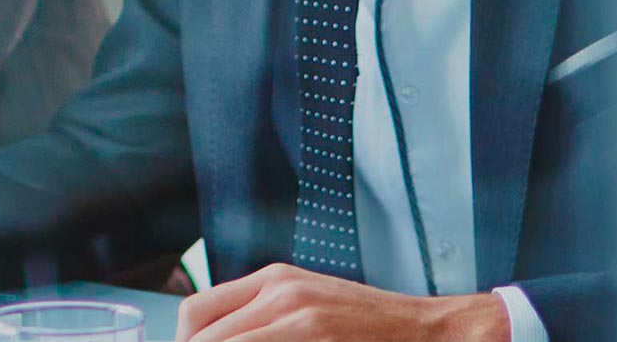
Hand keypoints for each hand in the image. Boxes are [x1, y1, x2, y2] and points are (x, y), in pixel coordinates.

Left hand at [176, 264, 509, 341]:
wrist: (431, 330)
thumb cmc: (371, 327)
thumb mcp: (309, 306)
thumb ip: (264, 318)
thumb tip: (215, 336)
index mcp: (273, 280)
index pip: (196, 311)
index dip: (185, 341)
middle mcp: (279, 291)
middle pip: (202, 332)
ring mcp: (298, 314)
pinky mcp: (315, 334)